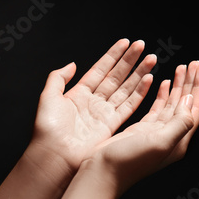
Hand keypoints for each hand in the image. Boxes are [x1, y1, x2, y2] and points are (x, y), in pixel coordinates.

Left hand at [27, 39, 156, 174]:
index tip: (125, 43)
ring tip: (151, 58)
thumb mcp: (48, 96)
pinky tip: (148, 79)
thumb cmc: (48, 128)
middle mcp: (94, 102)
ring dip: (139, 73)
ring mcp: (104, 113)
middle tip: (142, 45)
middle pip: (116, 76)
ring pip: (126, 88)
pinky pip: (129, 105)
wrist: (55, 155)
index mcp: (79, 93)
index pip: (100, 69)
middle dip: (130, 60)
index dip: (113, 55)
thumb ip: (58, 77)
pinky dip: (140, 93)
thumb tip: (71, 64)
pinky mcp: (113, 125)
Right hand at [85, 61, 198, 195]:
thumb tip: (190, 99)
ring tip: (182, 68)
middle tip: (194, 62)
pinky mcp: (142, 130)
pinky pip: (158, 108)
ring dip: (178, 85)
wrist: (102, 172)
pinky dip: (163, 94)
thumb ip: (179, 123)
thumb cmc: (128, 161)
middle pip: (186, 103)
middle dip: (191, 82)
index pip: (195, 107)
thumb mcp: (159, 142)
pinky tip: (164, 83)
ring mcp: (156, 132)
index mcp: (179, 139)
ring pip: (172, 103)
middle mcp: (170, 136)